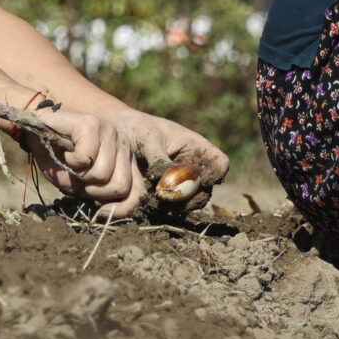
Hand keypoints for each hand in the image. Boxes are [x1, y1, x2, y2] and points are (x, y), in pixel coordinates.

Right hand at [22, 106, 144, 209]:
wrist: (36, 132)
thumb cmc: (59, 160)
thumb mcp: (82, 186)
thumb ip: (103, 197)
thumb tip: (107, 212)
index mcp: (126, 160)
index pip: (137, 192)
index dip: (120, 208)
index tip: (100, 209)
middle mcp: (123, 143)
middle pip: (120, 186)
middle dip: (94, 192)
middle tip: (79, 179)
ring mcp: (110, 131)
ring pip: (102, 174)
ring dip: (79, 176)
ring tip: (71, 163)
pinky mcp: (91, 124)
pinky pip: (85, 159)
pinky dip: (69, 161)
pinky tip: (65, 151)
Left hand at [109, 110, 230, 198]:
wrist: (118, 136)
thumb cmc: (138, 129)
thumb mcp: (147, 138)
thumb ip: (158, 160)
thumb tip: (165, 185)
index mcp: (197, 148)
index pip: (220, 163)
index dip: (216, 174)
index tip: (203, 180)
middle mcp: (194, 168)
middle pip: (205, 190)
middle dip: (191, 197)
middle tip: (171, 198)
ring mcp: (181, 184)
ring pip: (189, 203)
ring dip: (175, 206)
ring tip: (156, 201)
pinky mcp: (165, 196)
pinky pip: (170, 208)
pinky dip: (161, 209)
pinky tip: (148, 204)